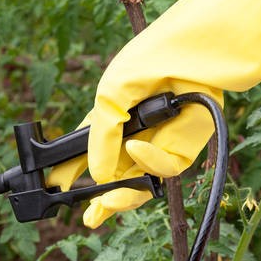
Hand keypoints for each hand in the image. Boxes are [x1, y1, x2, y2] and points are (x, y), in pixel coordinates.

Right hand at [49, 0, 260, 226]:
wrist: (201, 44)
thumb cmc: (152, 57)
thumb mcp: (112, 94)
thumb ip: (101, 136)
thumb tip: (96, 175)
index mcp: (115, 111)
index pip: (91, 148)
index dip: (76, 170)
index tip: (59, 190)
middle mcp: (139, 127)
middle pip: (119, 173)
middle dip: (104, 198)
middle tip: (88, 216)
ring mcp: (164, 136)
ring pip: (143, 179)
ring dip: (125, 192)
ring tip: (106, 202)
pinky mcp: (189, 141)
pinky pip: (167, 165)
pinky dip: (151, 160)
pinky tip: (138, 147)